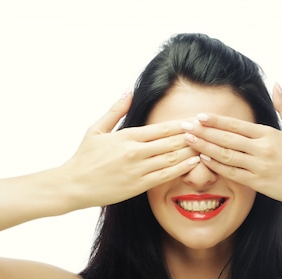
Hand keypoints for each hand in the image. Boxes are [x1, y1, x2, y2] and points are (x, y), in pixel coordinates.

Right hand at [60, 92, 199, 207]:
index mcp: (127, 137)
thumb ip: (115, 110)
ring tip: (207, 145)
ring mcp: (138, 170)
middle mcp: (135, 152)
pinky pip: (166, 175)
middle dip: (192, 136)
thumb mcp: (96, 129)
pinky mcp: (139, 186)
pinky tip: (195, 163)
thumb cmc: (84, 157)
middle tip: (208, 132)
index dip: (181, 124)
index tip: (196, 120)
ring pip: (172, 158)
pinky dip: (182, 168)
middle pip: (171, 142)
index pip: (161, 128)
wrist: (73, 185)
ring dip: (191, 151)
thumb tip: (129, 90)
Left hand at [182, 84, 281, 205]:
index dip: (216, 120)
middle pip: (227, 139)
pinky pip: (233, 174)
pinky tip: (203, 158)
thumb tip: (277, 84)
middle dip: (204, 131)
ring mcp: (259, 167)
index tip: (200, 116)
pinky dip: (217, 166)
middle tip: (185, 126)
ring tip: (189, 140)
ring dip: (205, 147)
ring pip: (226, 156)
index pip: (237, 125)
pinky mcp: (258, 183)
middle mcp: (262, 150)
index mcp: (269, 134)